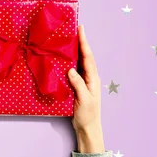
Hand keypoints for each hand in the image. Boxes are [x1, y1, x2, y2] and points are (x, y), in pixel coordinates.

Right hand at [67, 25, 104, 152]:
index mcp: (93, 78)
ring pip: (78, 62)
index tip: (81, 29)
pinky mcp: (77, 86)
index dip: (84, 42)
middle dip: (80, 42)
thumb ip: (78, 84)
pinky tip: (63, 57)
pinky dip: (69, 62)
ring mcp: (84, 81)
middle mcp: (89, 77)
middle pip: (84, 56)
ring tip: (68, 38)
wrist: (88, 128)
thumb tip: (70, 69)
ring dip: (74, 50)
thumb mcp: (83, 100)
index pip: (88, 57)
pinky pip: (73, 70)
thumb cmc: (88, 115)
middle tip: (74, 28)